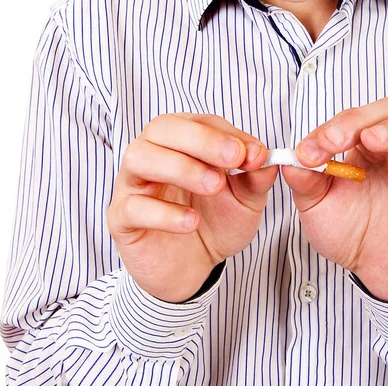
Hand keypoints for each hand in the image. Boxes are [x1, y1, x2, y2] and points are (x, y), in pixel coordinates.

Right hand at [107, 113, 277, 302]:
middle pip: (162, 128)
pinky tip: (191, 222)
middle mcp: (152, 155)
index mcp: (181, 143)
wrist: (195, 267)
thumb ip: (256, 178)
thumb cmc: (216, 223)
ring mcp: (133, 186)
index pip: (198, 121)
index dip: (226, 133)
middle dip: (202, 140)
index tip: (253, 153)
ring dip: (180, 168)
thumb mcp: (245, 200)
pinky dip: (164, 213)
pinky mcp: (122, 220)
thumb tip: (266, 157)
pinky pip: (133, 207)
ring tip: (213, 187)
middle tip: (233, 160)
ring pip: (139, 158)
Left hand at [282, 98, 387, 301]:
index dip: (331, 127)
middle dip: (363, 118)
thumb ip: (306, 183)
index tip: (308, 151)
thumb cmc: (349, 233)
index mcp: (365, 148)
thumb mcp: (318, 208)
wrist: (374, 271)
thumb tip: (292, 160)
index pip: (355, 118)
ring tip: (373, 142)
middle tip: (337, 139)